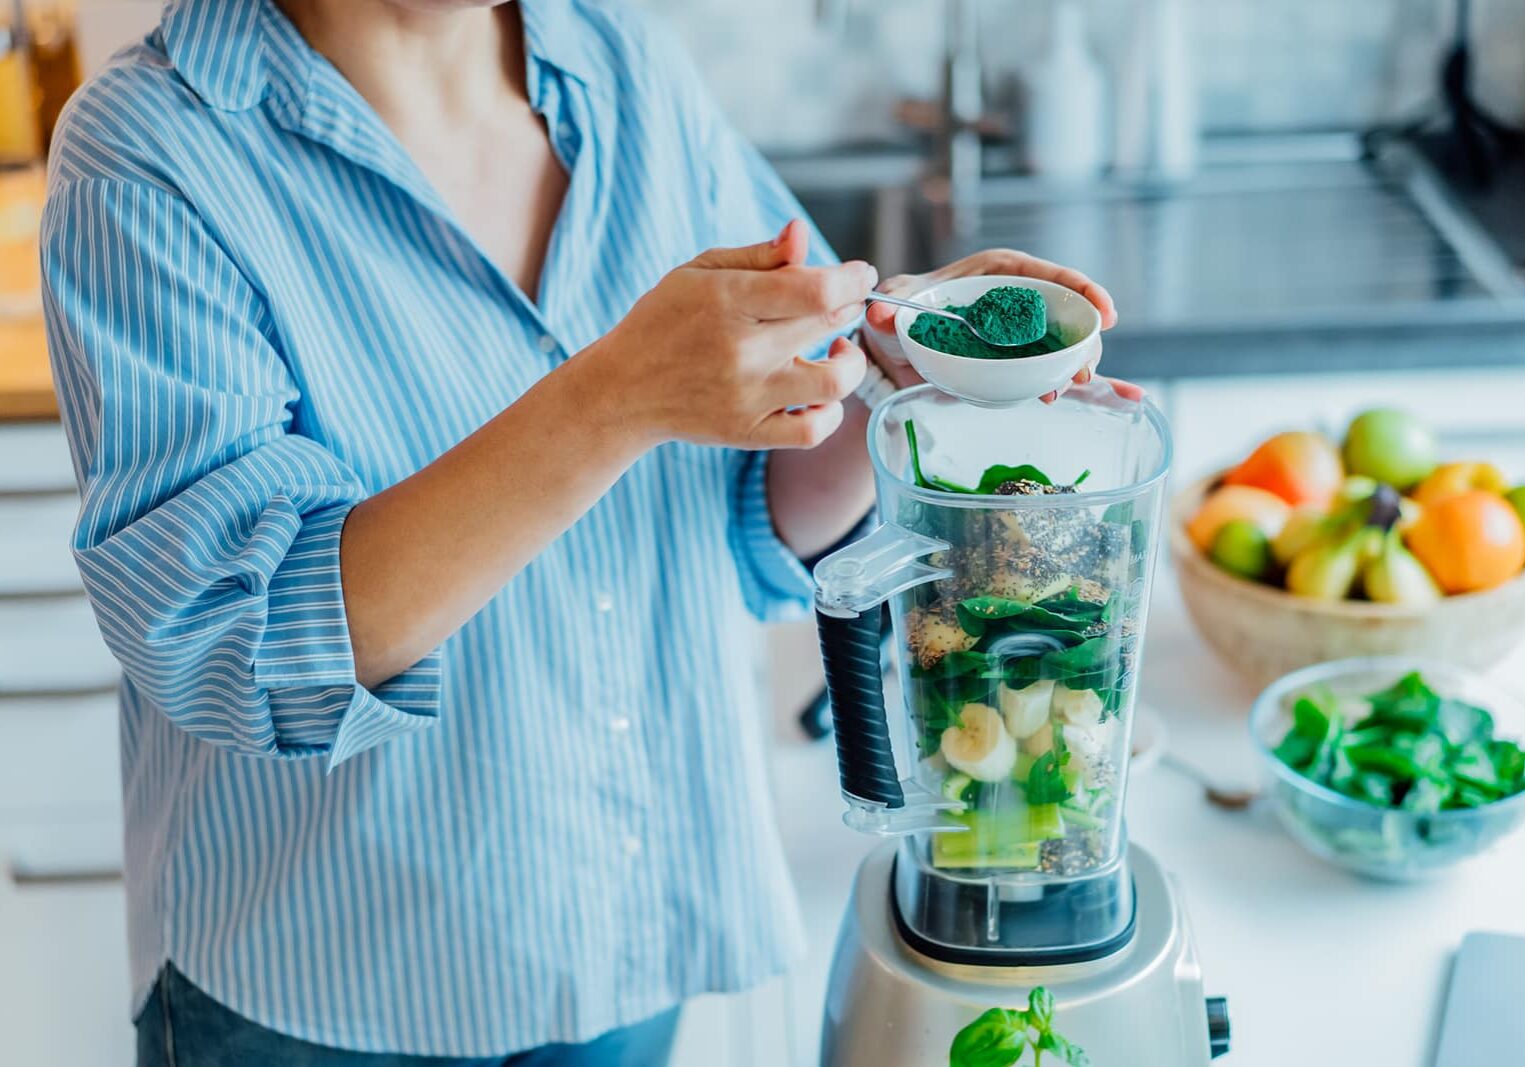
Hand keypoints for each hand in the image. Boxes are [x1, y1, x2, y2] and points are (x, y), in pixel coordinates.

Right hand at [592, 220, 875, 448]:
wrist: (623, 390)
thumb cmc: (664, 322)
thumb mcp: (700, 273)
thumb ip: (758, 256)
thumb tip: (802, 234)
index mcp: (729, 301)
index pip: (816, 289)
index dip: (852, 279)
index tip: (859, 274)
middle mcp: (742, 351)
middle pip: (828, 324)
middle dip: (850, 306)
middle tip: (842, 302)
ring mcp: (748, 396)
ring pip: (835, 382)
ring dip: (852, 361)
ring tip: (840, 350)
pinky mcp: (749, 433)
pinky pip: (813, 431)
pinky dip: (831, 413)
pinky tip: (820, 392)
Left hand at [861, 248, 1142, 401]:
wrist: (894, 345)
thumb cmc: (902, 311)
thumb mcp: (896, 305)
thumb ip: (889, 307)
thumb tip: (879, 312)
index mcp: (998, 273)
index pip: (1049, 275)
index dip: (1083, 290)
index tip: (1105, 312)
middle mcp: (1017, 299)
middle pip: (1067, 312)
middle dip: (1084, 339)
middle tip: (1082, 370)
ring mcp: (1021, 332)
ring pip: (1063, 343)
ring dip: (1074, 365)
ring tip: (1063, 389)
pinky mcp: (1017, 359)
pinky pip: (1050, 367)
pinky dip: (1066, 379)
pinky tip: (1084, 395)